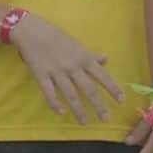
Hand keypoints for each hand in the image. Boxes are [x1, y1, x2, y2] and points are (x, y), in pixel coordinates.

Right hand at [9, 13, 123, 123]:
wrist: (31, 29)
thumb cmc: (55, 35)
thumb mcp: (76, 43)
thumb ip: (90, 54)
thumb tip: (105, 59)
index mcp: (83, 57)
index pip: (102, 75)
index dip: (113, 88)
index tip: (122, 100)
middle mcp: (73, 66)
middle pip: (89, 89)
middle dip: (98, 105)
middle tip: (106, 119)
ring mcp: (57, 71)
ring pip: (71, 94)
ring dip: (79, 110)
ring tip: (84, 122)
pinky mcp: (41, 75)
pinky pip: (49, 93)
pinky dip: (55, 104)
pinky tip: (61, 113)